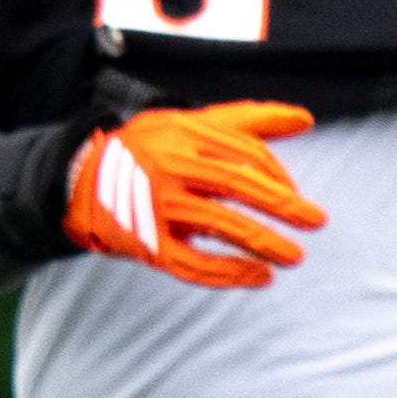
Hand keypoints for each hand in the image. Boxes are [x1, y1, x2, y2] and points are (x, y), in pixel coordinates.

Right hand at [69, 101, 322, 287]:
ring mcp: (157, 208)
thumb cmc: (147, 148)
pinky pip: (193, 264)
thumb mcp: (188, 122)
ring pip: (220, 226)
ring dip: (264, 243)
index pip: (245, 154)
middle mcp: (170, 168)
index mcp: (183, 135)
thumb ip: (246, 120)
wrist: (79, 180)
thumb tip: (305, 120)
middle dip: (283, 205)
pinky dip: (229, 274)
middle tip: (317, 221)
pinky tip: (260, 277)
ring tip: (294, 257)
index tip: (294, 194)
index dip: (278, 175)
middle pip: (237, 185)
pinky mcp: (147, 244)